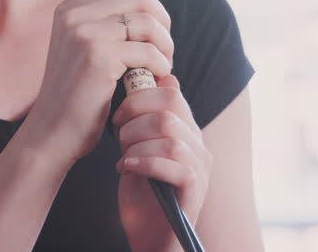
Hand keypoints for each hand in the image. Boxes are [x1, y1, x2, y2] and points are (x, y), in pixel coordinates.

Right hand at [17, 0, 173, 165]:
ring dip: (165, 43)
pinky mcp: (98, 57)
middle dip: (161, 18)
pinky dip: (160, 64)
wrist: (52, 133)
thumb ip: (102, 21)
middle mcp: (74, 15)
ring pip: (147, 21)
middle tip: (162, 45)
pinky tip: (155, 77)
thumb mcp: (79, 46)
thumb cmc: (76, 94)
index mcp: (70, 8)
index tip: (149, 13)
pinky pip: (147, 50)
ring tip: (162, 62)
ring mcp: (84, 34)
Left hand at [113, 75, 211, 251]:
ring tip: (123, 155)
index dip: (141, 96)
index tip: (119, 114)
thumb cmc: (143, 199)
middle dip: (136, 115)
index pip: (172, 94)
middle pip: (171, 109)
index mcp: (187, 134)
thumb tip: (158, 82)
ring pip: (171, 136)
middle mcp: (198, 147)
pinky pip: (175, 164)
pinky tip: (127, 168)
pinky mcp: (194, 190)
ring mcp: (200, 169)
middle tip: (118, 132)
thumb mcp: (140, 153)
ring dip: (137, 141)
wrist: (150, 242)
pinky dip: (144, 162)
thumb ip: (147, 122)